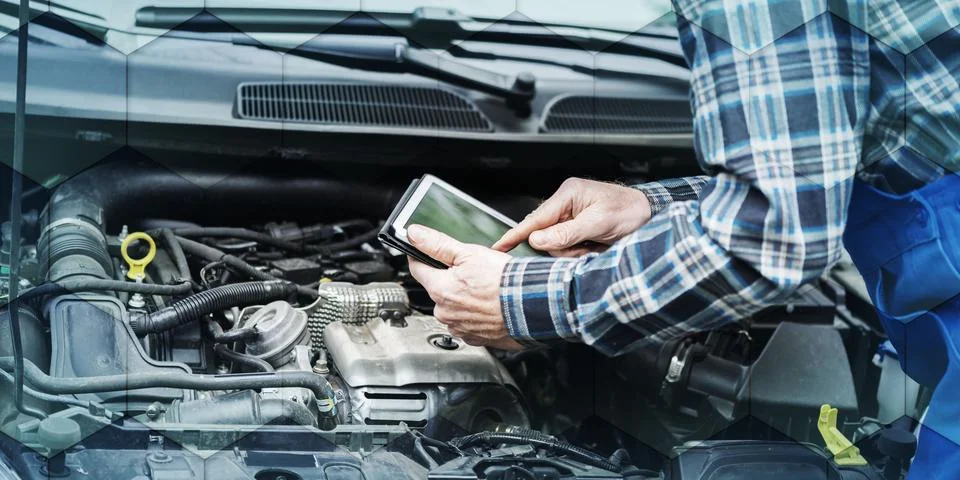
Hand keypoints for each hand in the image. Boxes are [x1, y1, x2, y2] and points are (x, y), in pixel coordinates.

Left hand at [406, 224, 525, 350]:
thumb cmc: (505, 282)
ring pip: (453, 307)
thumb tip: (415, 234)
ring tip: (485, 290)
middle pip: (437, 289)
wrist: (533, 306)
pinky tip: (489, 305)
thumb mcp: (470, 253)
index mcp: (439, 290)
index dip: (422, 256)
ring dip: (463, 299)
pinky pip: (468, 323)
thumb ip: (438, 244)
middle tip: (472, 272)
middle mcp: (445, 313)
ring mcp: (460, 328)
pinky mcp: (475, 339)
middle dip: (450, 279)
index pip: (417, 268)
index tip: (428, 251)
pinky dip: (476, 315)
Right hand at [493, 178, 651, 256]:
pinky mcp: (576, 228)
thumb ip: (567, 232)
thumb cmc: (630, 211)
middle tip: (586, 248)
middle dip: (563, 248)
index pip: (535, 218)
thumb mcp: (599, 222)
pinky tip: (593, 247)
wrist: (650, 215)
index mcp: (568, 194)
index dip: (516, 234)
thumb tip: (538, 240)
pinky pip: (566, 247)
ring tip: (595, 246)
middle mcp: (566, 204)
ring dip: (573, 252)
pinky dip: (578, 252)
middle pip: (544, 235)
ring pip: (555, 245)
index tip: (498, 247)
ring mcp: (571, 217)